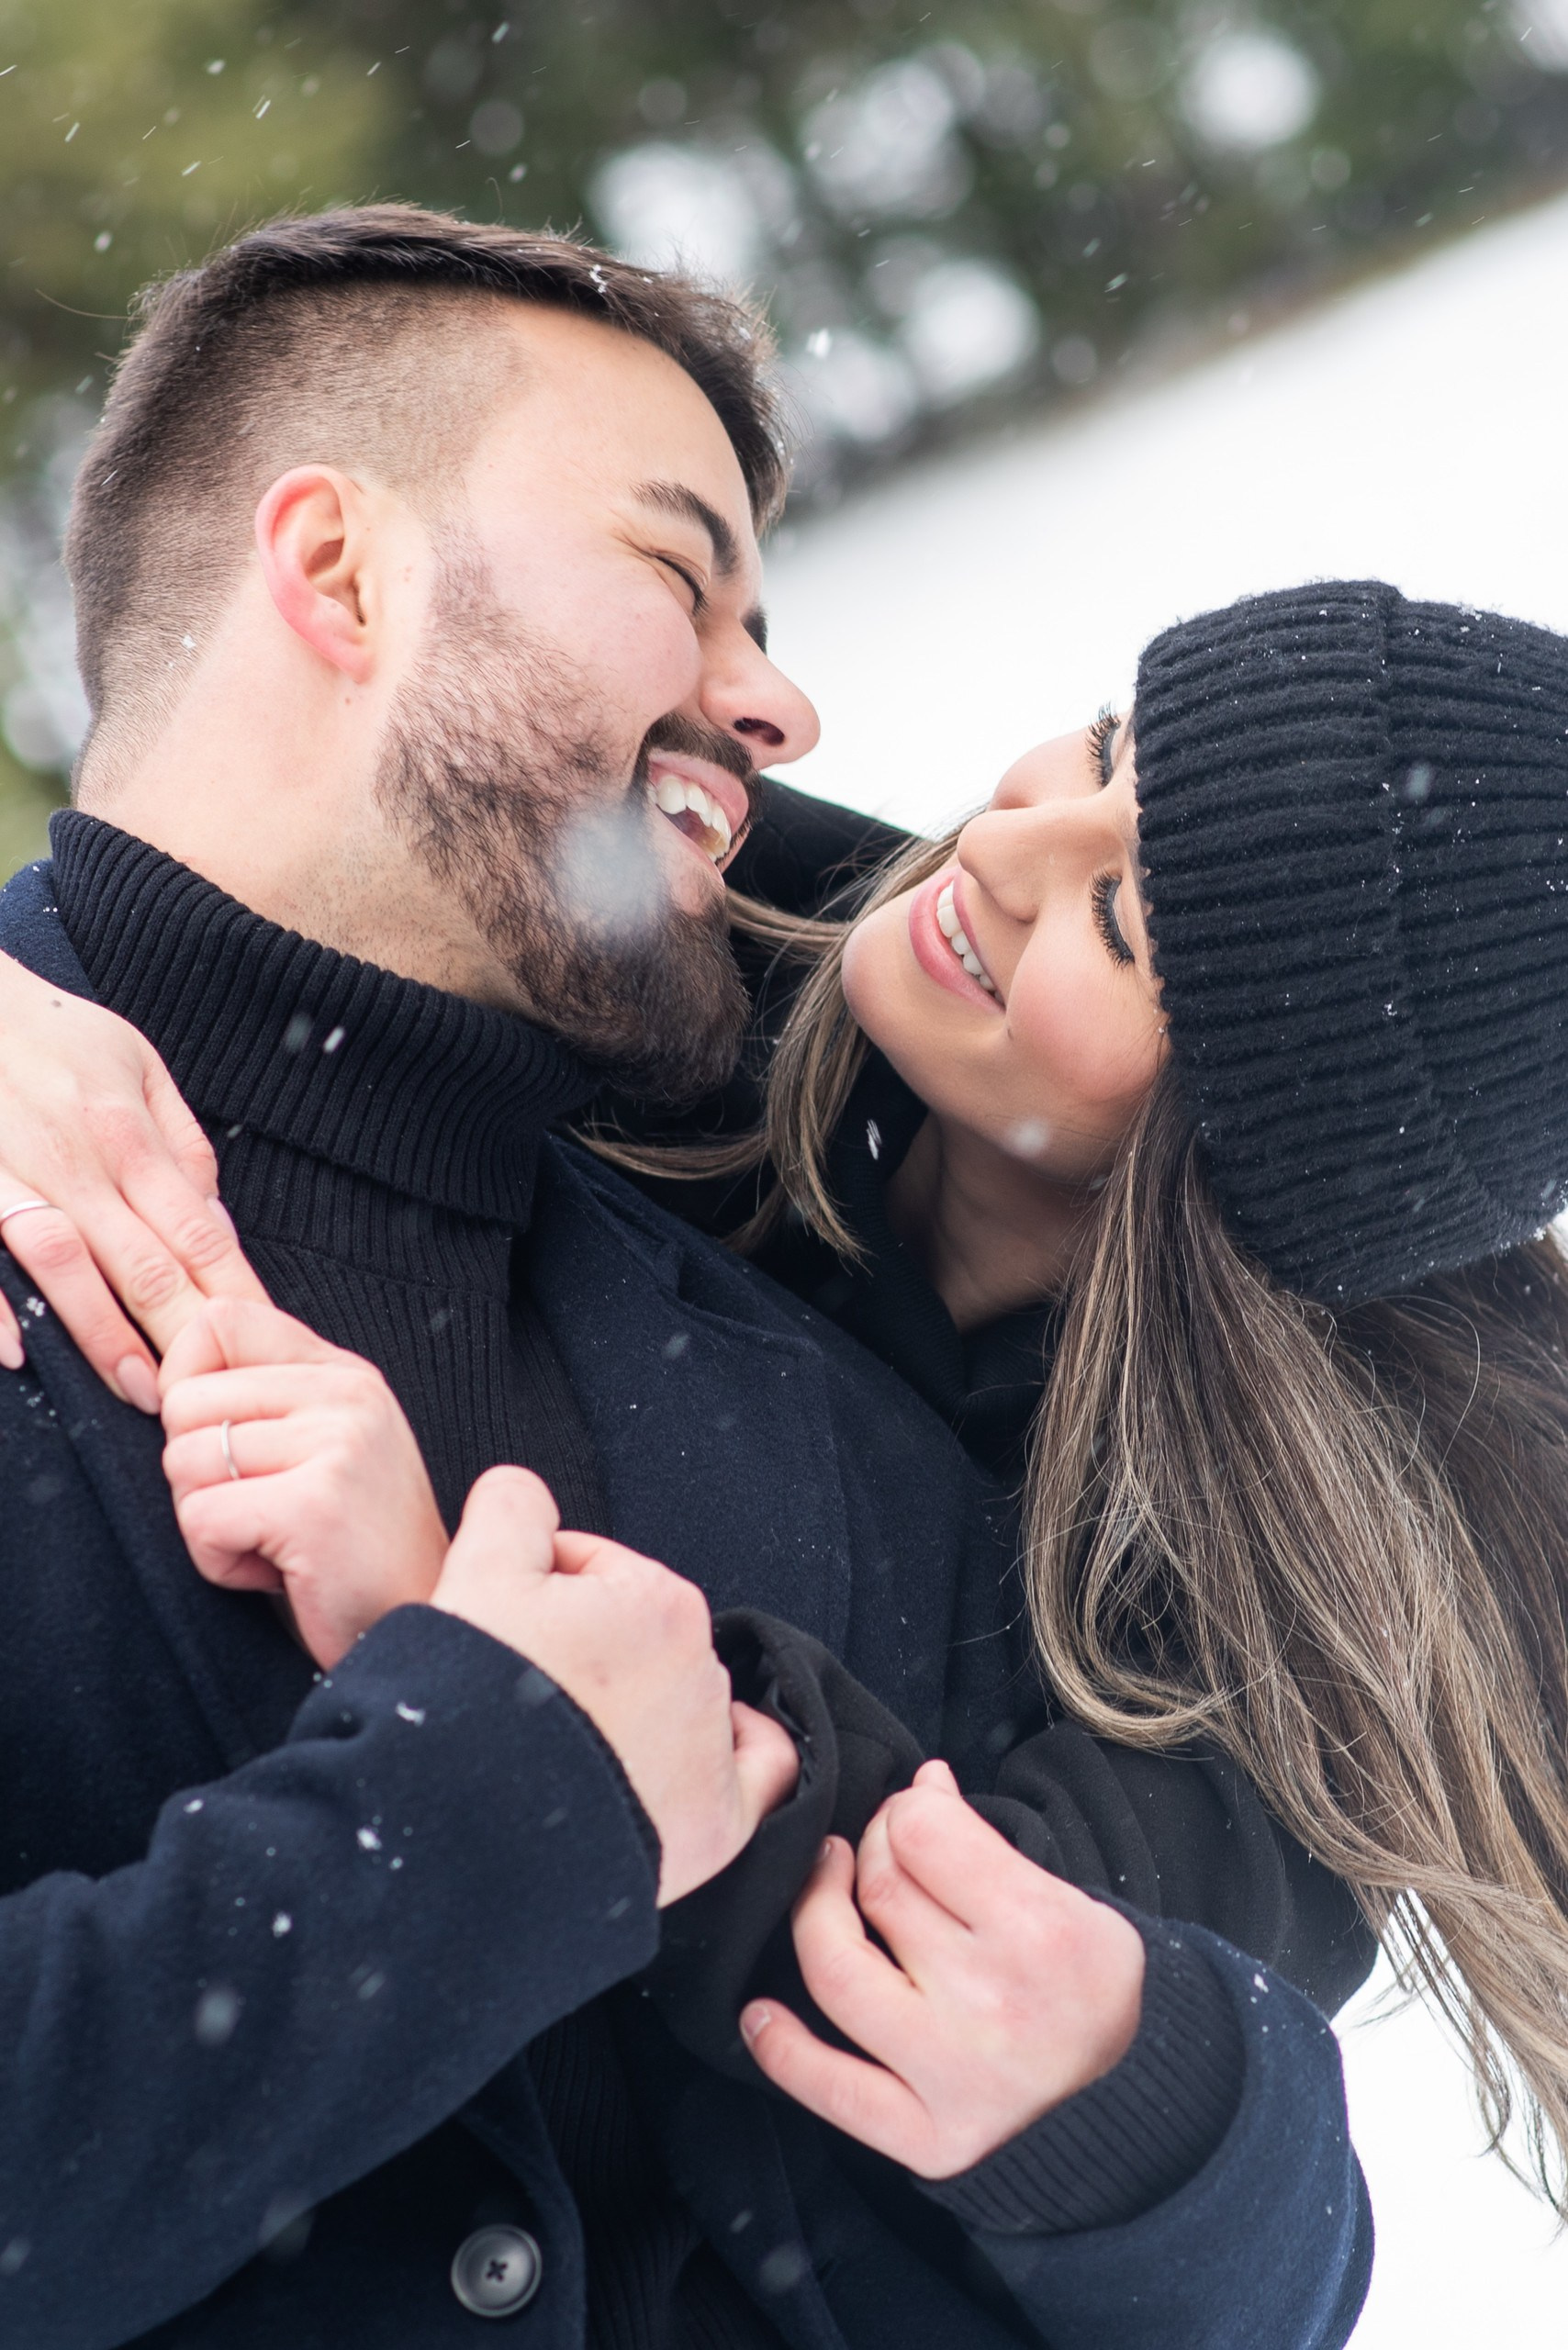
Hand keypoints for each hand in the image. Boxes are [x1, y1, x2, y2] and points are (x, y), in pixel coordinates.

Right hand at [0, 949, 266, 1404]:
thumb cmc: (50, 1033)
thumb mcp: (136, 1063)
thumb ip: (182, 1142)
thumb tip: (218, 1219)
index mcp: (127, 1133)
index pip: (197, 1230)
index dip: (232, 1293)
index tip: (260, 1344)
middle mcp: (76, 1159)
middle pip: (144, 1259)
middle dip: (181, 1333)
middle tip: (208, 1393)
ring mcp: (11, 1175)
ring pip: (67, 1265)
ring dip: (104, 1336)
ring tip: (139, 1391)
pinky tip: (23, 1353)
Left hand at [161, 1298, 448, 1668]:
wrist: (417, 1623)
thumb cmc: (352, 1549)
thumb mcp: (322, 1449)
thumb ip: (261, 1401)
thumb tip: (153, 1381)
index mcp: (343, 1372)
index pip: (221, 1319)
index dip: (183, 1378)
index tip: (213, 1439)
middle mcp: (346, 1394)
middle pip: (185, 1402)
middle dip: (196, 1474)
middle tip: (259, 1512)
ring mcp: (337, 1444)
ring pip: (184, 1464)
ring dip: (208, 1523)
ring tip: (273, 1543)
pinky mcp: (314, 1505)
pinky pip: (200, 1520)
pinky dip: (221, 1563)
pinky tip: (278, 1571)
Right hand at [431, 1468, 799, 1904]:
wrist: (467, 1835)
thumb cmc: (470, 1703)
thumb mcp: (475, 1570)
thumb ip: (512, 1506)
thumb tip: (528, 1498)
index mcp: (659, 1601)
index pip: (590, 1572)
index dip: (532, 1593)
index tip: (496, 1633)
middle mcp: (704, 1672)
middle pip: (633, 1637)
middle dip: (582, 1652)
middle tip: (518, 1696)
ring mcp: (713, 1752)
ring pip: (678, 1698)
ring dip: (633, 1706)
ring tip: (564, 1747)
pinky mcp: (716, 1828)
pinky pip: (758, 1772)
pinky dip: (731, 1756)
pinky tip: (693, 1758)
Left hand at [739, 1759, 1145, 2178]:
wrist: (1125, 2094)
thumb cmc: (1086, 1978)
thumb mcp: (1066, 1895)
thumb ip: (984, 1842)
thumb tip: (920, 1784)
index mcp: (1038, 1934)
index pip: (922, 1835)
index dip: (906, 1810)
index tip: (912, 1816)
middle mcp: (991, 2007)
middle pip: (880, 1892)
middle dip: (870, 1851)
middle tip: (881, 1851)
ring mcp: (953, 2076)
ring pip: (836, 1970)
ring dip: (815, 1914)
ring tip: (823, 1891)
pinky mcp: (929, 2137)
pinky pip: (830, 2090)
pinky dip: (782, 2050)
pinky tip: (761, 2013)